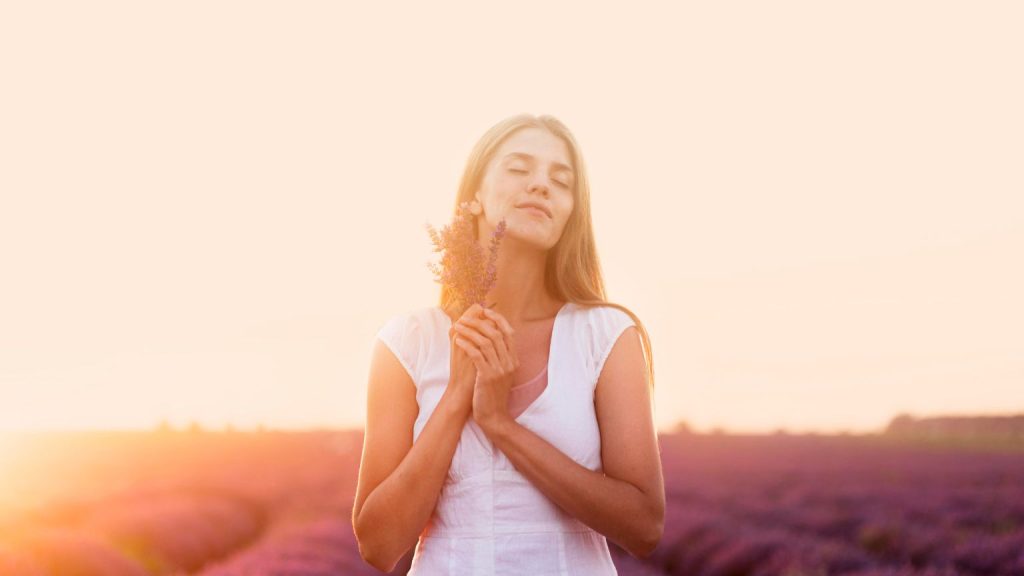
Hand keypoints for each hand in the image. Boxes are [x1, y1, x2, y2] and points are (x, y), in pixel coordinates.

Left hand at [451, 306, 518, 433]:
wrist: (494, 416)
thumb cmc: (493, 393)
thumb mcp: (502, 373)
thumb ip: (500, 357)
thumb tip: (492, 337)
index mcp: (514, 360)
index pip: (509, 332)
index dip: (497, 319)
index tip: (484, 311)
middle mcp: (509, 362)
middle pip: (496, 333)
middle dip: (479, 322)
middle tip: (465, 317)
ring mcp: (500, 370)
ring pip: (485, 342)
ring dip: (470, 331)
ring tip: (457, 327)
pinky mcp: (488, 377)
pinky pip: (477, 354)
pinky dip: (467, 345)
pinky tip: (458, 341)